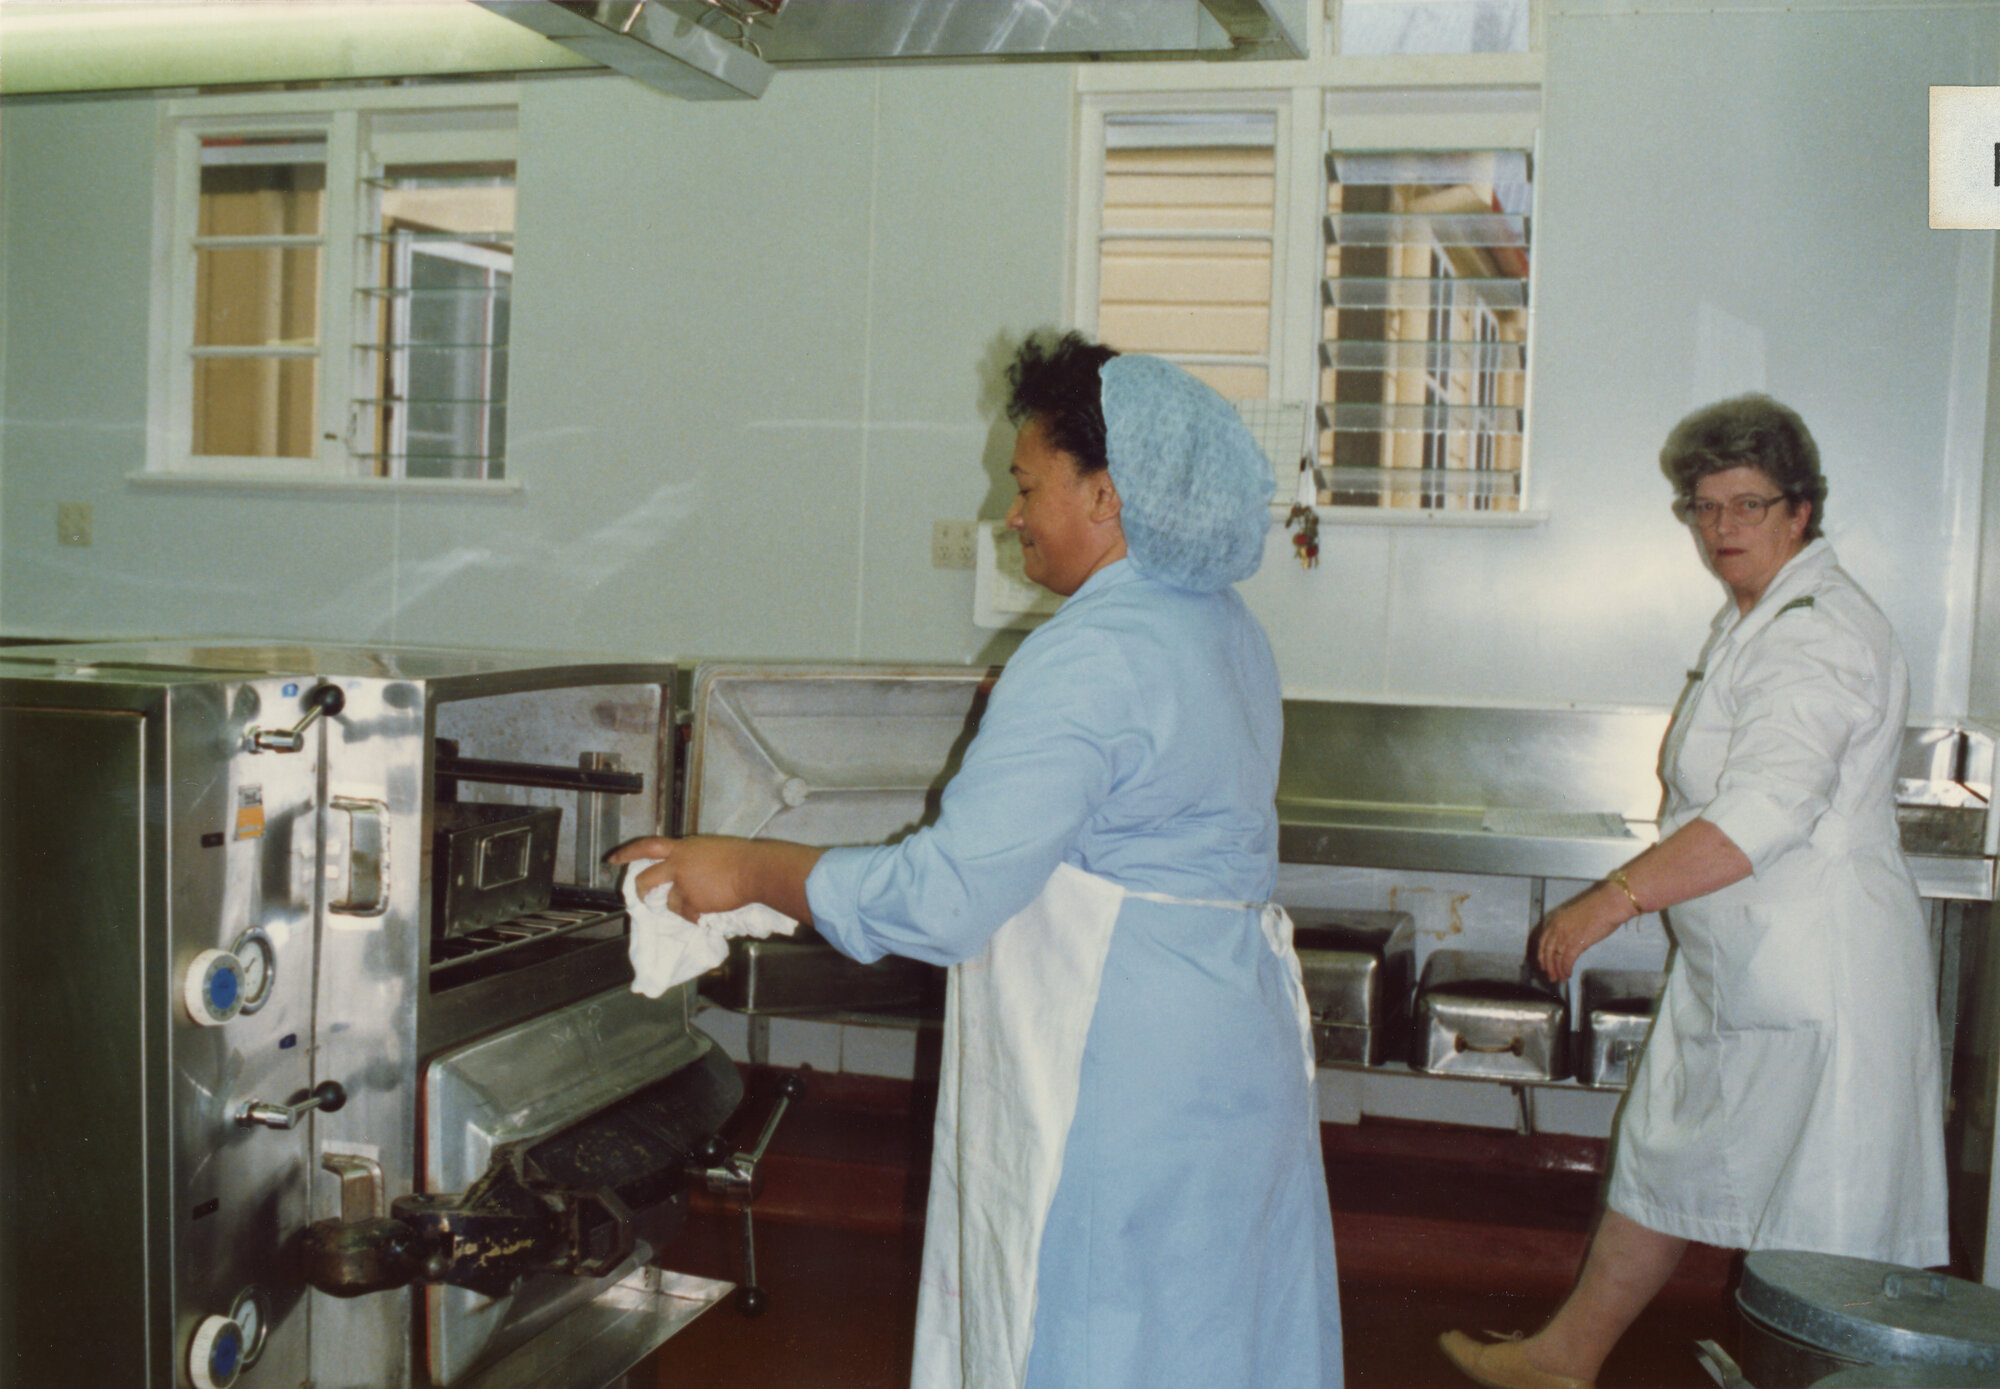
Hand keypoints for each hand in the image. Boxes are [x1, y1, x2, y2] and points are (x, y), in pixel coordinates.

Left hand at [605, 835, 758, 917]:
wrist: (753, 870)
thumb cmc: (740, 856)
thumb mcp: (710, 848)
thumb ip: (693, 856)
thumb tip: (687, 869)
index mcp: (682, 848)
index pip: (647, 846)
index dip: (628, 853)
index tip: (613, 859)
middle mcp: (677, 865)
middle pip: (645, 879)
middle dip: (640, 891)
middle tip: (642, 896)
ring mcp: (683, 886)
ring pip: (669, 902)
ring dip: (682, 905)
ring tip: (703, 900)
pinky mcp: (692, 903)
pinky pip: (688, 915)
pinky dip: (697, 916)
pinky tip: (710, 910)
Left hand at [1533, 886, 1625, 982]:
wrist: (1609, 904)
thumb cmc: (1599, 907)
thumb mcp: (1576, 917)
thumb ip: (1568, 928)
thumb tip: (1569, 941)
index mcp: (1555, 920)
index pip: (1543, 942)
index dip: (1542, 955)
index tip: (1544, 964)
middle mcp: (1556, 928)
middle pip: (1547, 952)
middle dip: (1548, 966)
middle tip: (1551, 976)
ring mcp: (1565, 935)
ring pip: (1556, 958)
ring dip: (1558, 971)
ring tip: (1560, 978)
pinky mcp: (1576, 943)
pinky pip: (1567, 960)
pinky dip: (1566, 969)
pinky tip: (1568, 974)